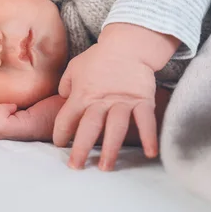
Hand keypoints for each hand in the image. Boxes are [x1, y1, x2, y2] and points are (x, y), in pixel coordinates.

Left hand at [53, 42, 158, 170]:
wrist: (128, 44)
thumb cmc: (99, 56)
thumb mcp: (75, 67)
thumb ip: (66, 84)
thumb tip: (63, 98)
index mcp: (82, 94)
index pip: (67, 118)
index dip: (61, 133)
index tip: (60, 144)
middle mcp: (101, 101)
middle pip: (89, 129)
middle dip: (81, 149)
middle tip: (77, 167)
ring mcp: (122, 102)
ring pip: (115, 128)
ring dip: (111, 149)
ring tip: (106, 167)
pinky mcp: (142, 101)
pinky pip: (146, 121)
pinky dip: (149, 137)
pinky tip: (150, 153)